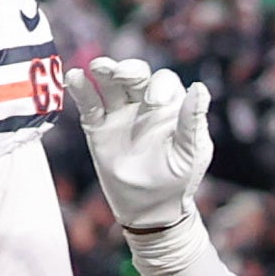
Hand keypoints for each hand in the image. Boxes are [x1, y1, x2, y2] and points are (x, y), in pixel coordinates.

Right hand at [72, 52, 214, 239]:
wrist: (150, 207)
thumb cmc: (177, 178)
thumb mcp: (190, 152)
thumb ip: (192, 121)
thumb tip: (200, 87)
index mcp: (170, 105)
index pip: (163, 81)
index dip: (159, 86)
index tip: (154, 102)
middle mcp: (143, 103)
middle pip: (135, 75)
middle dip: (128, 70)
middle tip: (121, 74)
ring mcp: (119, 113)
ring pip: (110, 84)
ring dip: (103, 71)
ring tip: (98, 68)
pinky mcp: (98, 127)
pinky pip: (89, 104)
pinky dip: (81, 89)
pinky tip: (74, 77)